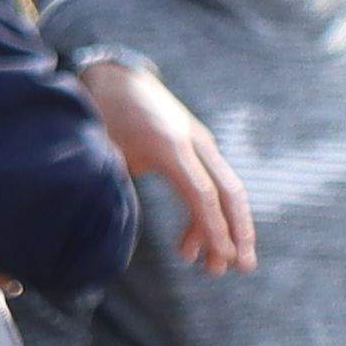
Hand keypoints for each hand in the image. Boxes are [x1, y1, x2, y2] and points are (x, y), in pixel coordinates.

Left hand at [80, 53, 255, 273]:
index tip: (222, 260)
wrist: (114, 77)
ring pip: (226, 190)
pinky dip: (208, 216)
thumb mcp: (103, 149)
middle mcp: (194, 142)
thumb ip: (117, 183)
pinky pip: (212, 184)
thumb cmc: (103, 115)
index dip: (215, 230)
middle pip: (230, 191)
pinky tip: (190, 244)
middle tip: (242, 268)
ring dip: (224, 229)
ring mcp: (199, 143)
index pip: (203, 194)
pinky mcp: (196, 148)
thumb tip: (118, 224)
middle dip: (240, 232)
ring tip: (212, 267)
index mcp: (170, 145)